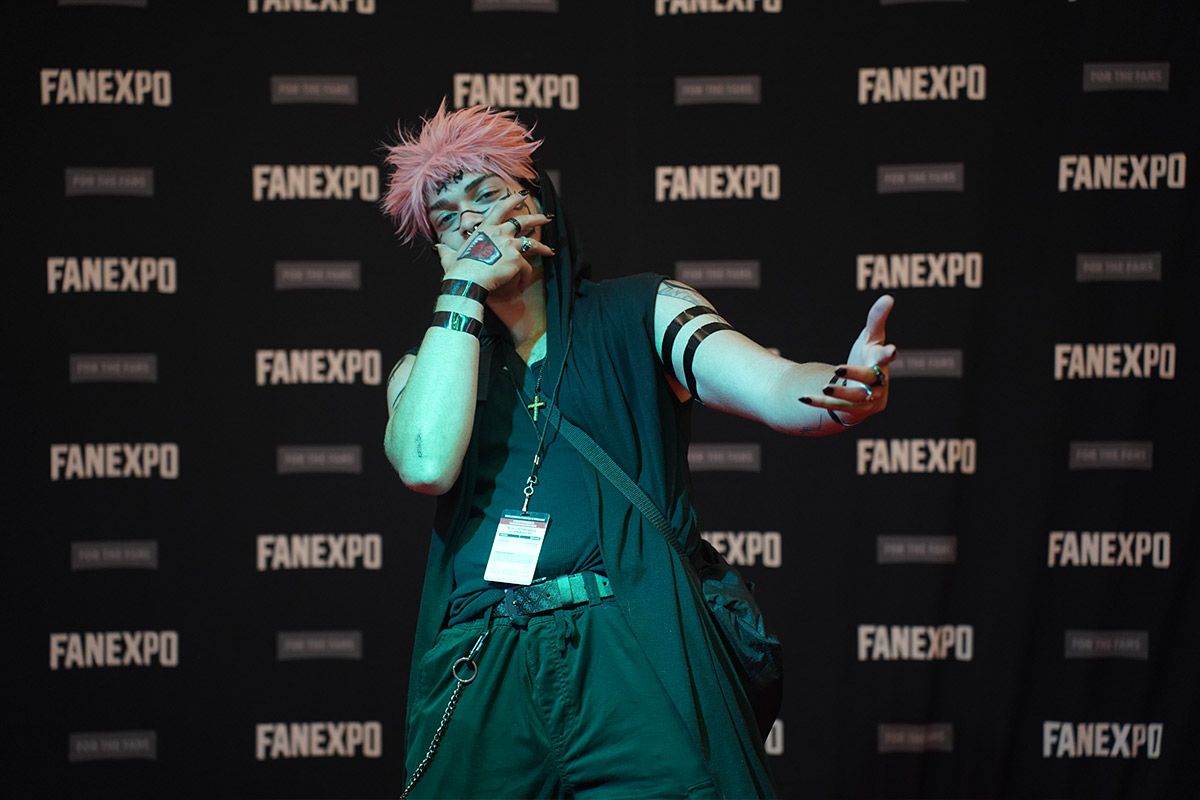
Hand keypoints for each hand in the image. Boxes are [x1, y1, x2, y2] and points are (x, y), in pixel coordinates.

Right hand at [433, 191, 554, 293]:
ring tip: (550, 251)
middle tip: (545, 218)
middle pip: (523, 221)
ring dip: (543, 247)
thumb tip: (437, 248)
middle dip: (536, 218)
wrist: (466, 281)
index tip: (522, 195)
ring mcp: (509, 245)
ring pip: (532, 243)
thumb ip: (445, 251)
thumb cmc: (457, 270)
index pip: (501, 208)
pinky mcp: (516, 260)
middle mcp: (499, 233)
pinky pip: (527, 269)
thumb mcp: (449, 257)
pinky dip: (525, 278)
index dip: (512, 200)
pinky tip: (522, 286)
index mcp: (485, 229)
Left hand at [817, 295, 897, 423]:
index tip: (892, 350)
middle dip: (855, 373)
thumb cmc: (868, 358)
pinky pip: (835, 407)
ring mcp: (867, 399)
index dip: (888, 354)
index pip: (886, 357)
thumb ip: (876, 319)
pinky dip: (819, 403)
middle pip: (868, 378)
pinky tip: (804, 398)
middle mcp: (877, 383)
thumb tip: (888, 297)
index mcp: (880, 362)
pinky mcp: (854, 411)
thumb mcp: (870, 338)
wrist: (866, 391)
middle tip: (838, 367)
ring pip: (854, 397)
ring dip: (839, 392)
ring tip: (825, 386)